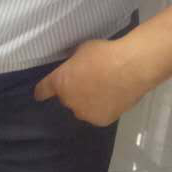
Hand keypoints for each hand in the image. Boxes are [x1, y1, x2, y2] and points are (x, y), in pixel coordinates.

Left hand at [33, 37, 154, 126]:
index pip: (43, 90)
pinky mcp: (101, 120)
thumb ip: (73, 63)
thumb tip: (75, 67)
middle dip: (73, 92)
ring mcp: (85, 113)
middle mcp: (68, 101)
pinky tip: (112, 99)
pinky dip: (102, 108)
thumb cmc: (105, 53)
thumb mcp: (81, 51)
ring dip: (87, 102)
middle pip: (66, 99)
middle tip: (88, 82)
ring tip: (102, 91)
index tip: (40, 94)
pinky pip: (97, 114)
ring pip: (82, 109)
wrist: (131, 68)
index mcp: (60, 82)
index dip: (42, 91)